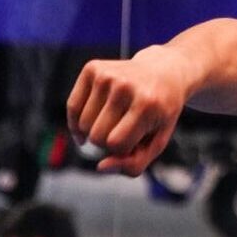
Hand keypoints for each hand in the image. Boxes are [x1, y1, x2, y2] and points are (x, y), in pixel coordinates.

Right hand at [66, 47, 191, 175]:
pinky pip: (72, 107)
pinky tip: (94, 118)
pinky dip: (79, 119)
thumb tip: (100, 167)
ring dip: (95, 129)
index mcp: (146, 105)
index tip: (135, 139)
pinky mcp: (92, 69)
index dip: (122, 149)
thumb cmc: (160, 112)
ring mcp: (107, 75)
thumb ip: (134, 164)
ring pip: (83, 124)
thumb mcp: (158, 141)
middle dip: (109, 140)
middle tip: (126, 128)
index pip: (116, 144)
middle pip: (97, 136)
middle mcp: (125, 87)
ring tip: (116, 118)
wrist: (164, 72)